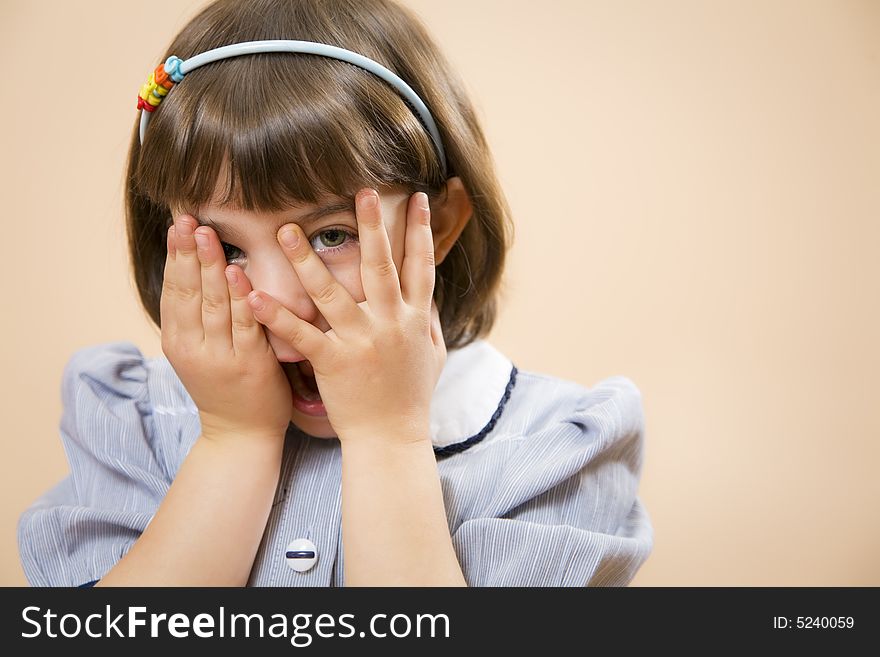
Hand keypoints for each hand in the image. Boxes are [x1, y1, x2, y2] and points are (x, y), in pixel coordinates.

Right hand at [160, 214, 292, 441]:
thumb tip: (196, 268)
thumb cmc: (225, 385)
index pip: (173, 290)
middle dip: (188, 253)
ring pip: (213, 304)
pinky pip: (245, 325)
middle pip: (188, 292)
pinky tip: (239, 273)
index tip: (177, 223)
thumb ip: (198, 315)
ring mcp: (220, 357)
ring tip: (207, 235)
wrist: (241, 435)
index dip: (174, 256)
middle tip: (188, 219)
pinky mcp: (249, 365)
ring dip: (210, 267)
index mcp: (178, 340)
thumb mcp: (200, 350)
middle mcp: (193, 348)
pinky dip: (242, 298)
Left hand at [247, 188, 445, 443]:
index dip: (421, 232)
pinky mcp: (332, 362)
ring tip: (286, 230)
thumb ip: (429, 322)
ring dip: (307, 260)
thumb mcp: (433, 356)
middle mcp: (389, 324)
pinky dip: (277, 314)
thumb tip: (428, 296)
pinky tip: (254, 293)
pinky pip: (301, 334)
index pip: (420, 267)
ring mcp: (360, 342)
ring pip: (332, 294)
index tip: (419, 199)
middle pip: (380, 267)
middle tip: (361, 191)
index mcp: (413, 320)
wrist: (391, 440)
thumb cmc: (411, 398)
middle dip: (372, 228)